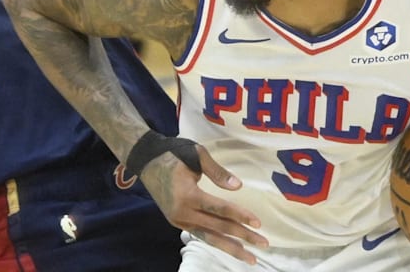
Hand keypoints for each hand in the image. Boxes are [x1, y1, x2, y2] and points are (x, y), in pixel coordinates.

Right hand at [139, 145, 268, 264]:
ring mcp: (178, 219)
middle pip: (217, 227)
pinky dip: (216, 241)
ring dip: (231, 247)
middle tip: (263, 243)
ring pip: (209, 237)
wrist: (145, 159)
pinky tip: (229, 246)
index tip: (258, 223)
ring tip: (250, 257)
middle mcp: (182, 212)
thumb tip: (238, 186)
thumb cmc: (172, 153)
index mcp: (187, 195)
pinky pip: (200, 234)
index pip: (219, 209)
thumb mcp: (196, 154)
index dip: (239, 215)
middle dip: (242, 236)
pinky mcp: (176, 221)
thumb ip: (217, 172)